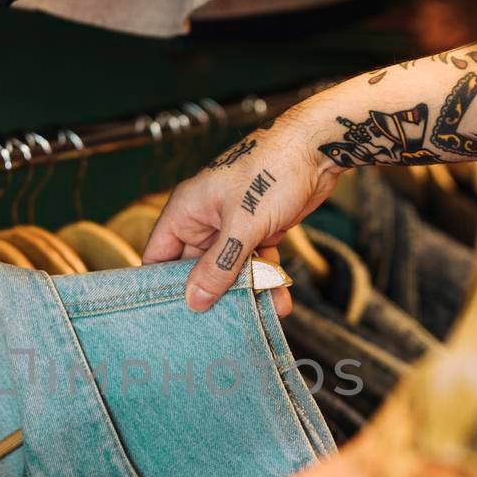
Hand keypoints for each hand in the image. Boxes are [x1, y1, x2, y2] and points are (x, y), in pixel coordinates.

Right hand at [143, 106, 341, 313]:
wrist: (319, 148)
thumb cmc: (272, 172)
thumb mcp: (242, 226)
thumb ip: (218, 266)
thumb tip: (194, 301)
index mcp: (186, 210)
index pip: (158, 254)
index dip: (159, 285)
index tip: (166, 318)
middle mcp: (205, 219)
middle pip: (197, 268)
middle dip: (209, 295)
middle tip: (214, 328)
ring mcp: (233, 225)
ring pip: (231, 269)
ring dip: (245, 292)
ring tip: (258, 316)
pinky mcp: (259, 229)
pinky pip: (256, 262)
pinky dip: (267, 279)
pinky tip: (281, 299)